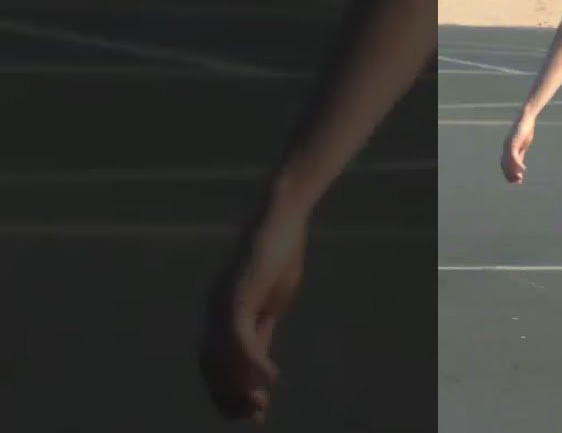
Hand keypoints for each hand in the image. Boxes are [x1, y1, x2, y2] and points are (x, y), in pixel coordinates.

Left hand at [199, 203, 307, 423]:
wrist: (280, 218)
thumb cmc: (279, 253)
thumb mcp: (271, 298)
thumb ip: (262, 326)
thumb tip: (260, 358)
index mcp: (222, 311)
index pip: (214, 360)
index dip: (226, 389)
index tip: (245, 411)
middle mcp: (214, 310)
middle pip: (212, 364)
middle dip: (229, 394)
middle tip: (251, 417)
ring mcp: (223, 302)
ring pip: (223, 357)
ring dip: (241, 385)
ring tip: (259, 406)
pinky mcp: (238, 295)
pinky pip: (241, 338)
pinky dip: (253, 362)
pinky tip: (271, 378)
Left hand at [502, 115, 535, 182]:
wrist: (526, 119)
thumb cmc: (525, 130)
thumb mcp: (523, 145)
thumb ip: (520, 154)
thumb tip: (520, 165)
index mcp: (507, 148)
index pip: (505, 164)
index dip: (509, 173)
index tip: (516, 180)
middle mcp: (505, 147)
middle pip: (504, 165)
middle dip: (510, 174)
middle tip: (517, 182)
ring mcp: (508, 145)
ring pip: (508, 162)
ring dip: (514, 171)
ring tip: (520, 178)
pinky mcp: (513, 142)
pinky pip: (514, 156)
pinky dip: (517, 164)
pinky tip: (523, 169)